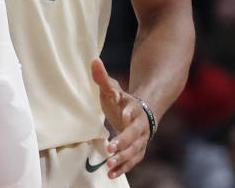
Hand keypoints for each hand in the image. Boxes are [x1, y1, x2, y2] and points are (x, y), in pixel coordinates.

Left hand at [90, 58, 150, 178]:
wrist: (141, 113)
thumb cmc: (122, 101)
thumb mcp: (112, 89)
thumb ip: (102, 77)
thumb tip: (93, 59)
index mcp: (134, 108)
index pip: (133, 110)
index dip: (130, 113)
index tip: (124, 116)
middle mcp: (140, 126)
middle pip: (134, 135)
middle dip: (123, 141)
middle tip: (110, 147)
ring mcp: (141, 140)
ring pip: (134, 150)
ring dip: (123, 158)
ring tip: (109, 164)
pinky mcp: (138, 151)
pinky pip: (132, 162)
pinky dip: (123, 168)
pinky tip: (112, 175)